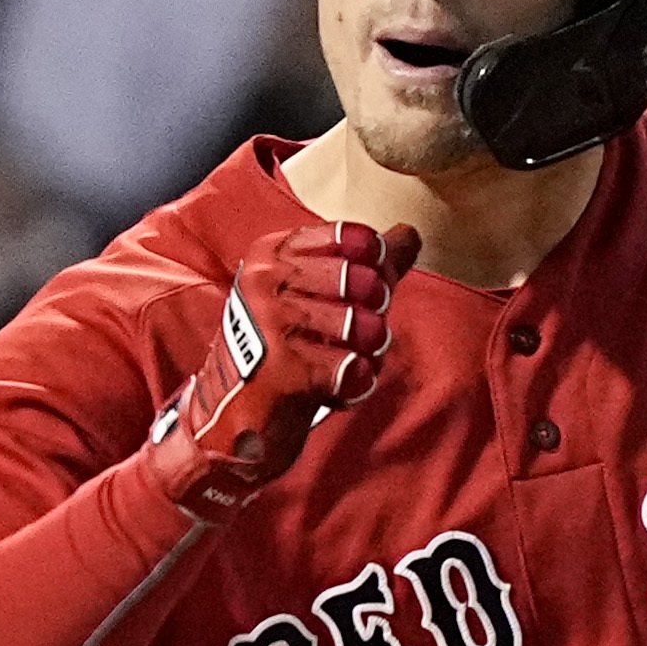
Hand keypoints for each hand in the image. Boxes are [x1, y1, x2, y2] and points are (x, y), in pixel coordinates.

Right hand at [156, 222, 405, 516]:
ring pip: (365, 327)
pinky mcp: (282, 367)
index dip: (379, 268)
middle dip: (374, 315)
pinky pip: (355, 369)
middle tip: (351, 334)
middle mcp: (266, 279)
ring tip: (340, 360)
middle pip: (367, 283)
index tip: (367, 291)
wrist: (235, 413)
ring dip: (366, 353)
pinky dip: (356, 383)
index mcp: (275, 252)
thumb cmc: (288, 348)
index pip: (359, 241)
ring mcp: (270, 321)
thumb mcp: (326, 296)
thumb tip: (411, 232)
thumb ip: (372, 265)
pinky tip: (332, 385)